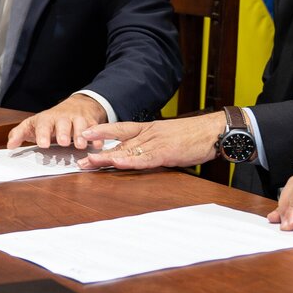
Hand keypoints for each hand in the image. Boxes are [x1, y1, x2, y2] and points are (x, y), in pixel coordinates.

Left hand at [6, 94, 106, 149]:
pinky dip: (97, 136)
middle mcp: (63, 118)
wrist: (77, 105)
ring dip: (81, 135)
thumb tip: (10, 145)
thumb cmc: (52, 120)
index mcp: (48, 119)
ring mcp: (79, 119)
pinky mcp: (92, 122)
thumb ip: (21, 133)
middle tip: (63, 143)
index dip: (43, 134)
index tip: (43, 144)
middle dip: (64, 132)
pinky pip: (95, 128)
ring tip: (80, 146)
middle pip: (64, 123)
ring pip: (81, 125)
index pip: (44, 124)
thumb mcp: (34, 124)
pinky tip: (97, 145)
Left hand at [76, 112, 224, 169]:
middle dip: (97, 150)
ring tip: (89, 164)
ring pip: (127, 150)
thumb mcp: (169, 136)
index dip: (102, 131)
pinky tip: (117, 164)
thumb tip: (142, 152)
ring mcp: (156, 142)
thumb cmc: (194, 135)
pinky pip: (144, 159)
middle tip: (79, 159)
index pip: (120, 128)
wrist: (214, 131)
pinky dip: (130, 162)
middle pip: (118, 142)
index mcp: (149, 128)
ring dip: (107, 158)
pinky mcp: (166, 153)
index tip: (84, 134)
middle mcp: (149, 133)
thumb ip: (154, 143)